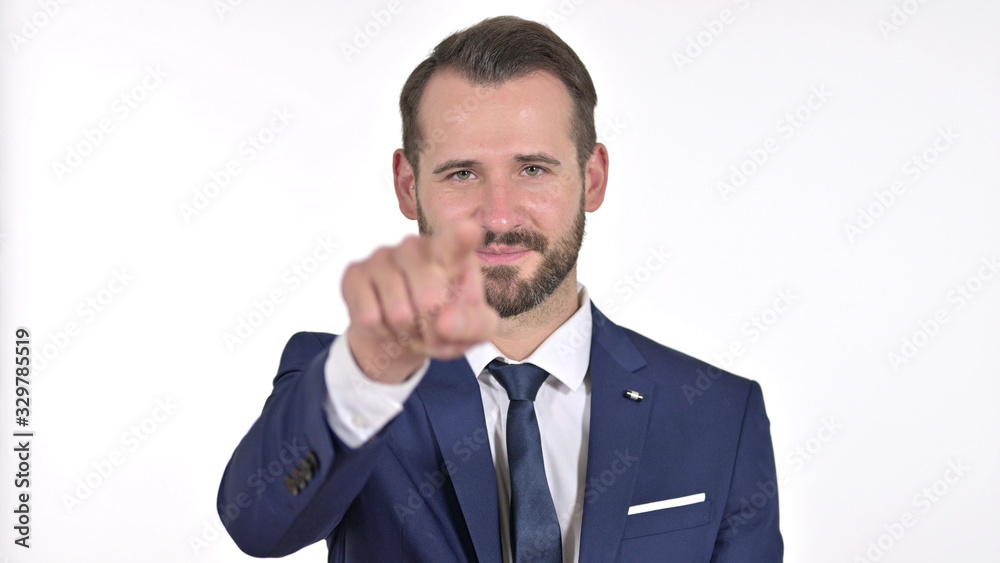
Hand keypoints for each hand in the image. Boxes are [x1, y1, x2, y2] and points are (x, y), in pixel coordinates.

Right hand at [342, 219, 498, 382]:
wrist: (401, 336)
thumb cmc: (444, 323)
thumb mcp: (473, 330)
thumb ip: (472, 326)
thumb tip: (445, 322)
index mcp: (452, 254)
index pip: (458, 241)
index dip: (461, 237)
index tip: (469, 230)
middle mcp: (415, 247)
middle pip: (428, 301)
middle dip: (431, 330)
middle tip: (432, 332)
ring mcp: (382, 256)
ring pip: (398, 313)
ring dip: (407, 334)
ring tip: (410, 327)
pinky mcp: (355, 273)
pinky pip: (369, 317)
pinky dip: (382, 333)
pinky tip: (386, 323)